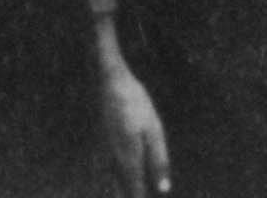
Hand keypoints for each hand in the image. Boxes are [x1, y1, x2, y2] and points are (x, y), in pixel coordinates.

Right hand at [100, 61, 170, 197]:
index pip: (134, 190)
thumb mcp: (154, 130)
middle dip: (126, 197)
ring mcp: (105, 149)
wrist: (108, 79)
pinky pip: (108, 167)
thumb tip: (163, 189)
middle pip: (119, 188)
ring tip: (125, 196)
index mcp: (129, 156)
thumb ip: (158, 160)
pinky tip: (119, 180)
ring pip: (112, 179)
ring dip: (119, 191)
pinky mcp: (103, 142)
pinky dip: (115, 179)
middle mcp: (113, 156)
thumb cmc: (135, 103)